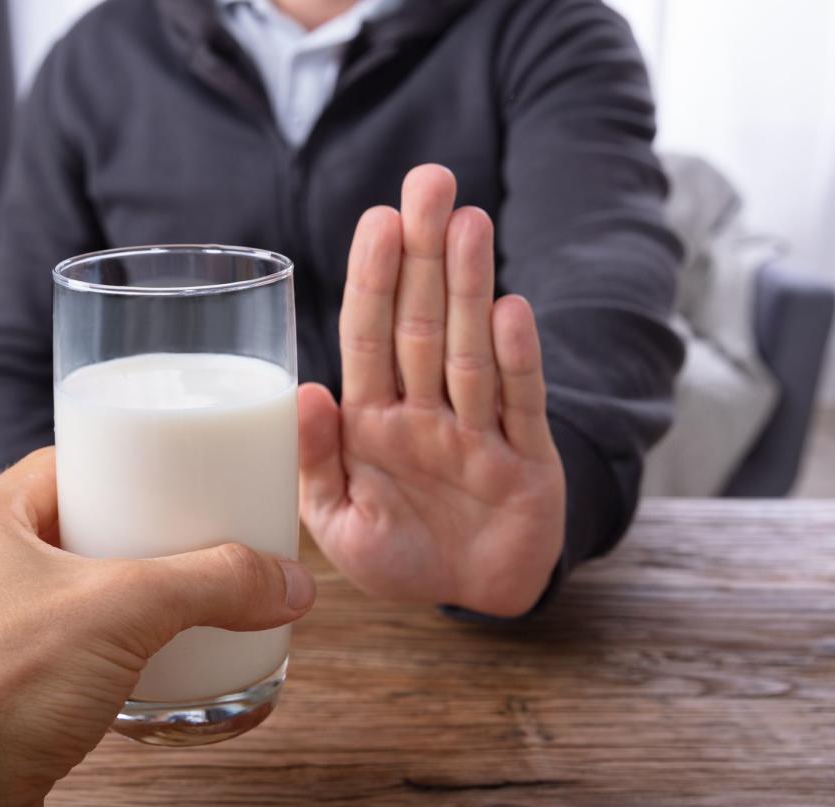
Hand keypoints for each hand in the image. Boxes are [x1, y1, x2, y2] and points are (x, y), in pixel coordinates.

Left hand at [299, 164, 564, 617]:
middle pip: (423, 322)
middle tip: (429, 181)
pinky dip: (517, 360)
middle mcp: (426, 412)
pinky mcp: (528, 459)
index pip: (370, 337)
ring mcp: (479, 431)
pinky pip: (520, 404)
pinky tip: (511, 308)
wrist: (473, 598)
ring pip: (471, 349)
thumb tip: (306, 393)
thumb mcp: (341, 524)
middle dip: (424, 254)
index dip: (373, 280)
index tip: (377, 220)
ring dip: (471, 287)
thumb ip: (317, 463)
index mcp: (373, 421)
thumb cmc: (400, 555)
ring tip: (469, 221)